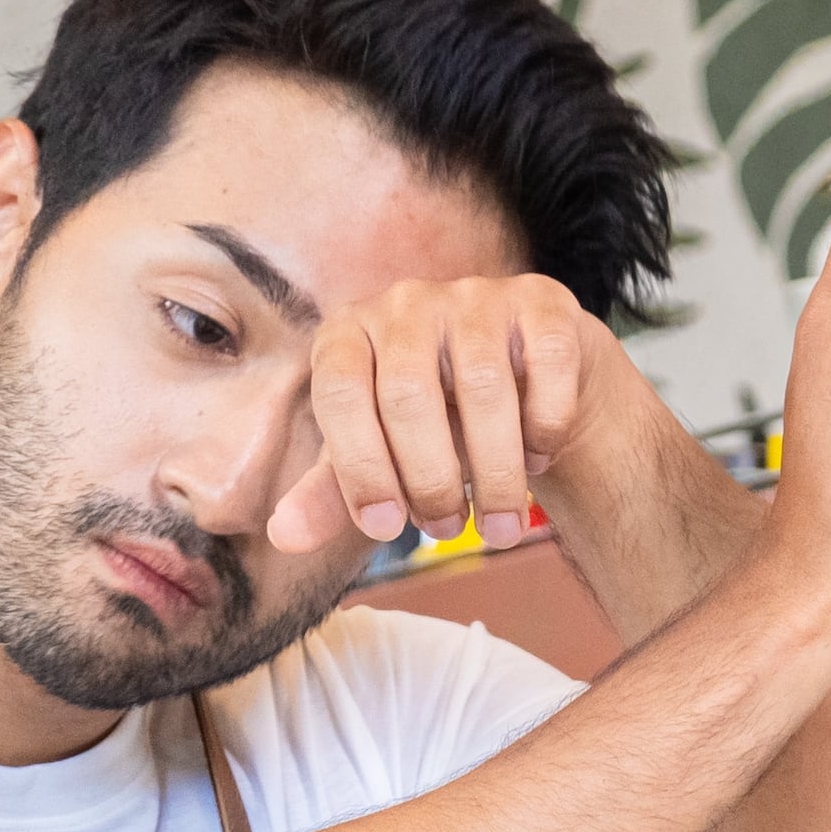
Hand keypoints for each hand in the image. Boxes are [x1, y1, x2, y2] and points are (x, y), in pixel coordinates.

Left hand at [276, 271, 659, 557]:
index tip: (386, 529)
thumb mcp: (378, 457)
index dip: (360, 466)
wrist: (523, 384)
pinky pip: (547, 364)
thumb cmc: (436, 424)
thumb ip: (333, 493)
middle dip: (430, 480)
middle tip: (447, 530)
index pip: (339, 393)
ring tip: (501, 525)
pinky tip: (539, 456)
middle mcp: (405, 303)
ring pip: (484, 386)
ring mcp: (475, 295)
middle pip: (408, 394)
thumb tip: (283, 536)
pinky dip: (546, 426)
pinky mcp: (541, 301)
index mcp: (349, 333)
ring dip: (496, 472)